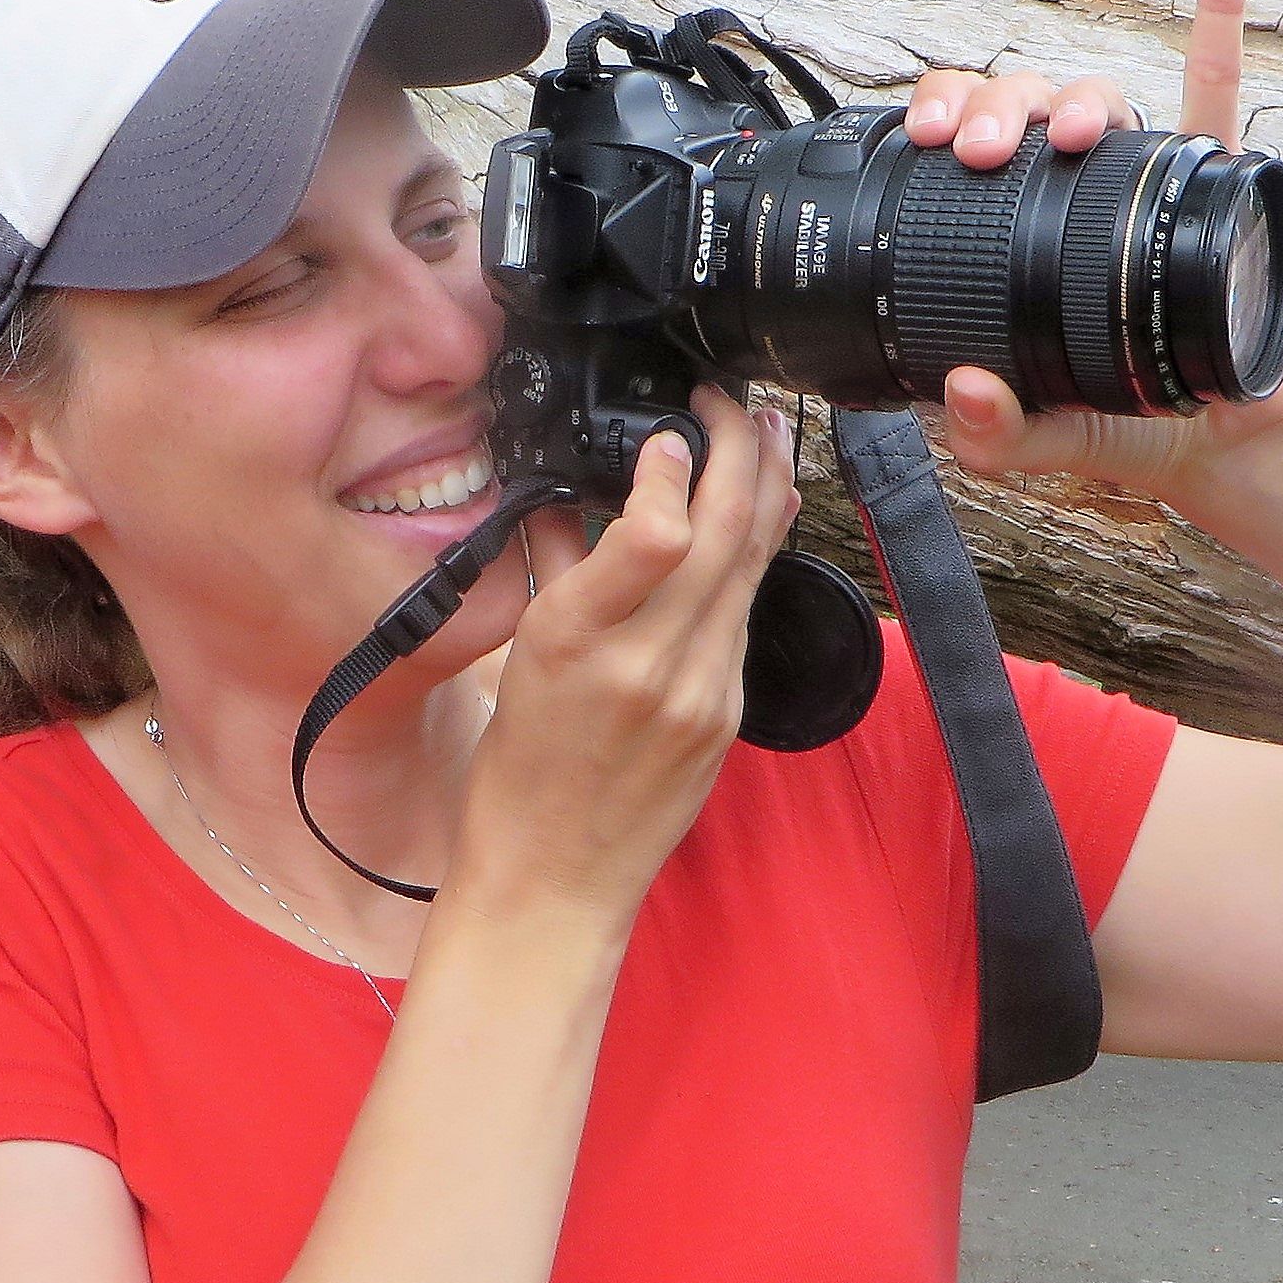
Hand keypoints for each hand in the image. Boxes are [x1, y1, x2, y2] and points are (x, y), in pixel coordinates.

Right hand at [457, 386, 798, 918]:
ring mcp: (703, 691)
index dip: (674, 465)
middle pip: (727, 532)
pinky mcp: (729, 712)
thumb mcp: (518, 656)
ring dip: (763, 489)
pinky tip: (753, 517)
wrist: (555, 877)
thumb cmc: (520, 773)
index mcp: (576, 642)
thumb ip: (559, 566)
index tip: (667, 432)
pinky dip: (751, 553)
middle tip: (730, 405)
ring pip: (752, 564)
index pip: (657, 532)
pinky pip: (746, 612)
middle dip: (738, 450)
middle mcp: (651, 664)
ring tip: (759, 435)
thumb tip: (580, 490)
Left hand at [898, 0, 1282, 512]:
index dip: (939, 117)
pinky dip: (1222, 3)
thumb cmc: (1130, 429)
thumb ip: (999, 436)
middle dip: (992, 106)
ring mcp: (1138, 178)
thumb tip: (958, 394)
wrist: (1228, 443)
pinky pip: (1218, 82)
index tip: (929, 136)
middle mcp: (1066, 191)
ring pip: (1098, 95)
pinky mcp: (1213, 180)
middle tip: (980, 149)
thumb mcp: (1048, 445)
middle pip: (1018, 107)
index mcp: (1010, 235)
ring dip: (1076, 96)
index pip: (959, 147)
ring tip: (1072, 132)